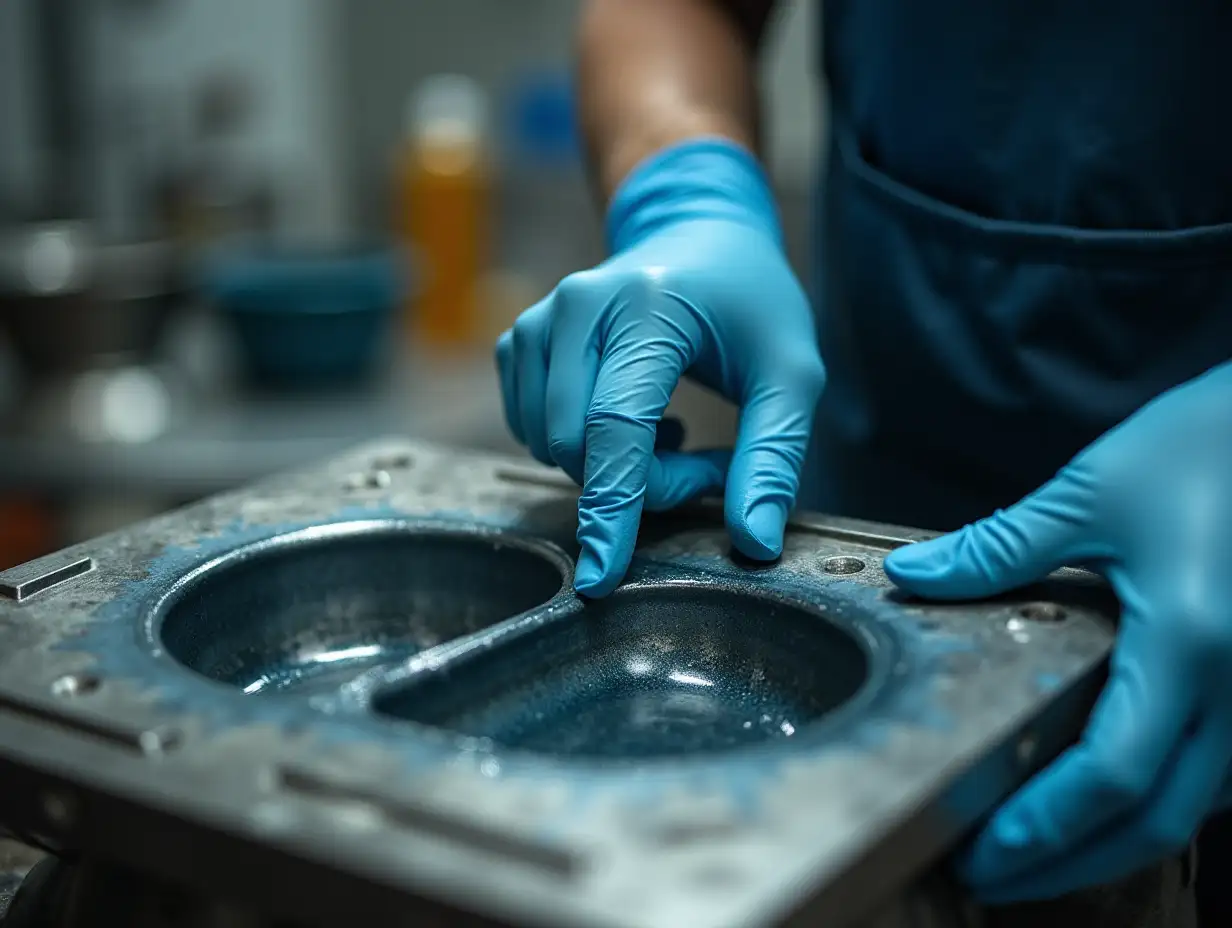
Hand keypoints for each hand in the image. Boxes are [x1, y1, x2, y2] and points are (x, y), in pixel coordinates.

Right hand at [497, 140, 823, 595]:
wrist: (695, 234)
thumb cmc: (750, 302)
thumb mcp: (790, 373)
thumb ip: (775, 457)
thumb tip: (754, 542)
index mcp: (645, 306)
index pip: (614, 425)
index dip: (612, 508)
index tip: (602, 577)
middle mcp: (576, 306)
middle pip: (579, 445)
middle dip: (638, 482)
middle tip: (700, 459)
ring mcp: (538, 322)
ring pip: (552, 444)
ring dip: (612, 466)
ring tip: (668, 429)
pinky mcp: (519, 341)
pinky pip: (534, 430)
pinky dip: (582, 446)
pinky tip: (626, 416)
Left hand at [883, 361, 1231, 901]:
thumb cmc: (1200, 445)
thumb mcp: (1090, 493)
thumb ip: (997, 549)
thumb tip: (911, 576)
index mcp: (1190, 643)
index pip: (1113, 773)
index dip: (1046, 827)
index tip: (985, 856)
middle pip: (1157, 818)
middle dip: (1072, 862)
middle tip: (995, 878)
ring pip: (1193, 807)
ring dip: (1116, 841)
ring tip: (1038, 849)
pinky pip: (1217, 773)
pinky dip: (1157, 802)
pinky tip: (1107, 798)